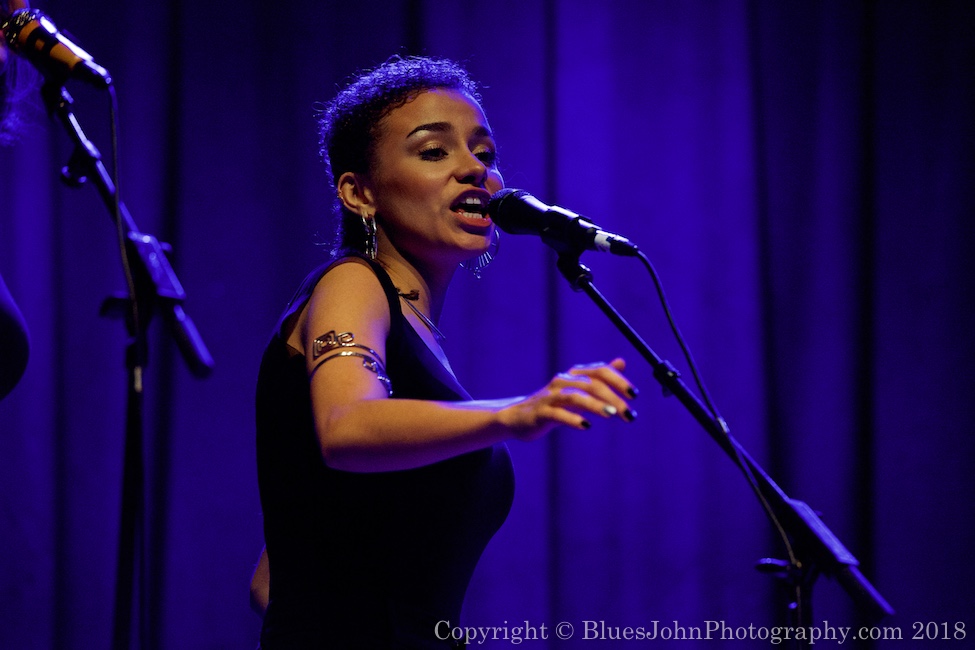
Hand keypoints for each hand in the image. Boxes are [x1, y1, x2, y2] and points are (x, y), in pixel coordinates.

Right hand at [499, 358, 637, 441]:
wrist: (519, 417)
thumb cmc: (554, 404)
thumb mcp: (578, 390)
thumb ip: (599, 377)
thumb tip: (621, 362)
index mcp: (574, 375)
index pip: (600, 371)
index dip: (619, 380)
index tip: (634, 395)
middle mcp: (562, 382)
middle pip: (592, 384)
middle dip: (613, 399)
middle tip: (629, 415)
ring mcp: (550, 397)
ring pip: (576, 397)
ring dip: (596, 405)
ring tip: (612, 416)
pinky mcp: (541, 413)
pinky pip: (558, 414)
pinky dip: (573, 419)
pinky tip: (586, 426)